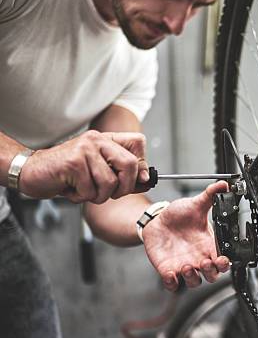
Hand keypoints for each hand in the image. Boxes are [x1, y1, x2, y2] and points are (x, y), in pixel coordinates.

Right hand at [20, 130, 148, 203]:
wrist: (31, 172)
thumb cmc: (67, 175)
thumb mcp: (99, 172)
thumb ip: (123, 174)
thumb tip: (146, 179)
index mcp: (106, 139)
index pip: (139, 142)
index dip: (140, 164)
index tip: (133, 179)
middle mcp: (97, 140)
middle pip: (130, 165)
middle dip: (123, 188)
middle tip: (108, 194)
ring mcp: (84, 149)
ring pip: (110, 183)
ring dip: (98, 196)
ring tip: (84, 190)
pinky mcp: (73, 163)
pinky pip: (91, 191)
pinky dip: (82, 197)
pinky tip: (70, 189)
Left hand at [142, 181, 230, 290]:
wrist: (157, 220)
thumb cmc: (179, 215)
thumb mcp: (195, 204)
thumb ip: (210, 195)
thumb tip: (223, 184)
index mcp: (208, 246)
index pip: (223, 262)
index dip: (225, 265)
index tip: (222, 260)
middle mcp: (199, 258)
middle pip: (212, 276)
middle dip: (211, 273)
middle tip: (205, 263)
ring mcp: (183, 266)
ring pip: (194, 282)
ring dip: (192, 278)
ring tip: (187, 266)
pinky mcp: (168, 269)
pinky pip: (173, 284)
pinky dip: (173, 283)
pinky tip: (170, 273)